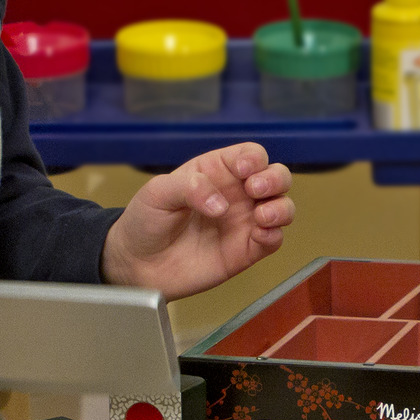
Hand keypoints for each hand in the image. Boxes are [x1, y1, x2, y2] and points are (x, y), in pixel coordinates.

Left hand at [101, 143, 293, 299]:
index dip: (254, 158)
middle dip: (275, 179)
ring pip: (282, 207)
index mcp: (217, 171)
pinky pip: (273, 240)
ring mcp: (244, 222)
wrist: (136, 263)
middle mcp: (237, 194)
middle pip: (276, 176)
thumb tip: (221, 205)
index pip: (250, 155)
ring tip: (261, 215)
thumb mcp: (158, 192)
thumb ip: (190, 187)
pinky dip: (274, 235)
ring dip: (281, 208)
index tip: (242, 169)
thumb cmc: (145, 220)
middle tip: (254, 189)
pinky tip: (260, 235)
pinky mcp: (246, 251)